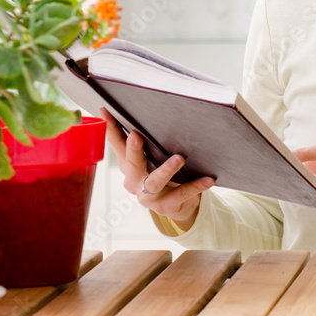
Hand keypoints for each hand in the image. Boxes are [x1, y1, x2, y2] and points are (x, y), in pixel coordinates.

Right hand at [101, 108, 213, 230]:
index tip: (106, 111)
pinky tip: (209, 179)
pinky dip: (195, 186)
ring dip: (166, 169)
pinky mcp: (165, 206)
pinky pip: (181, 194)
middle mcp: (134, 180)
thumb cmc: (163, 175)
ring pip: (154, 182)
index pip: (117, 143)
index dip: (110, 128)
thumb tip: (148, 109)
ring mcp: (148, 196)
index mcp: (128, 165)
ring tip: (180, 158)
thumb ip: (148, 140)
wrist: (178, 205)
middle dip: (133, 150)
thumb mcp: (152, 157)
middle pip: (132, 164)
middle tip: (136, 135)